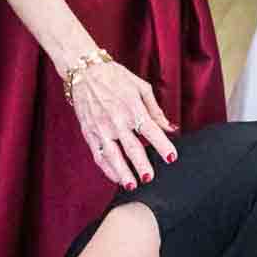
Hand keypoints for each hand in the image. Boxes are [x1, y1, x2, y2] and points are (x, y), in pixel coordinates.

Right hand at [71, 60, 176, 189]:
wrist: (85, 71)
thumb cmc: (116, 77)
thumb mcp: (141, 88)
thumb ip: (155, 110)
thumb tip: (170, 128)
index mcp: (132, 108)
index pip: (151, 130)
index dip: (162, 145)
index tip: (172, 158)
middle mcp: (116, 120)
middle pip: (131, 147)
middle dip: (141, 164)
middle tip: (149, 178)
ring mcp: (101, 127)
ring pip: (112, 155)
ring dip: (122, 172)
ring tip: (131, 185)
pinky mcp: (88, 132)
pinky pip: (98, 154)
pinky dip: (106, 168)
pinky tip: (116, 177)